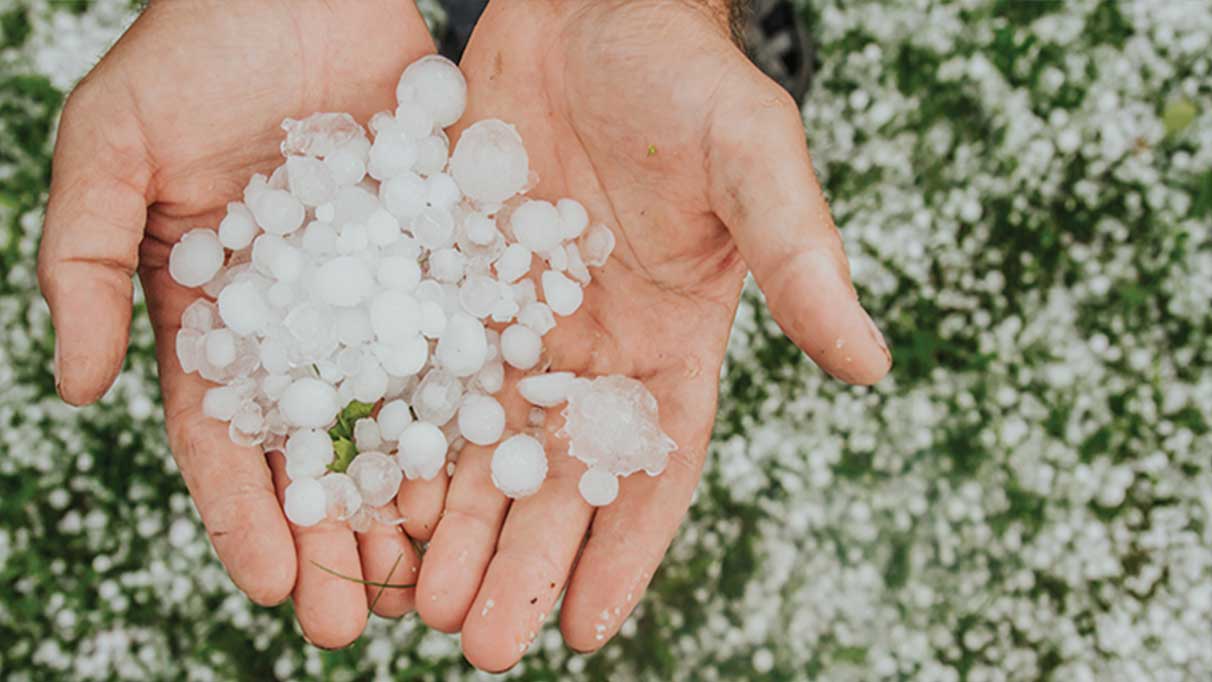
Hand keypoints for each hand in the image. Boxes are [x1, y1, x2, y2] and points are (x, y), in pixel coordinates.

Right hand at [36, 0, 441, 647]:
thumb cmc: (194, 51)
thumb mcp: (112, 147)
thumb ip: (85, 263)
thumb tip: (74, 391)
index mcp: (217, 312)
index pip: (226, 434)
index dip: (245, 512)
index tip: (270, 586)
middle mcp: (303, 320)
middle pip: (316, 448)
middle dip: (331, 537)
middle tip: (352, 623)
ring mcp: (377, 296)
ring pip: (395, 417)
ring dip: (407, 501)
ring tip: (427, 579)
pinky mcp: (441, 261)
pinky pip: (459, 346)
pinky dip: (469, 414)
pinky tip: (488, 478)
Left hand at [416, 0, 891, 670]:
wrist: (586, 5)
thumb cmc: (682, 76)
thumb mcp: (753, 159)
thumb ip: (801, 260)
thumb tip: (871, 366)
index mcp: (671, 340)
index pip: (654, 467)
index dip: (624, 548)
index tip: (585, 628)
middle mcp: (590, 349)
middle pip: (556, 477)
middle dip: (521, 562)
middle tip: (479, 646)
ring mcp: (514, 320)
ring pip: (479, 444)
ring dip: (451, 525)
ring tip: (414, 600)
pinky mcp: (449, 285)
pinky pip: (418, 374)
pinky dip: (397, 439)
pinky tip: (366, 499)